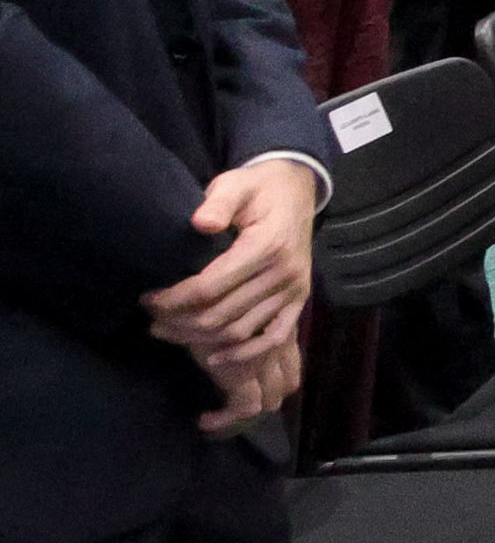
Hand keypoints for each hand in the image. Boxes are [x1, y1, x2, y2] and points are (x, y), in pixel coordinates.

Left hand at [146, 161, 320, 415]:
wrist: (298, 190)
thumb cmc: (259, 188)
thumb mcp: (236, 183)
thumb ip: (219, 202)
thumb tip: (201, 223)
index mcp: (267, 246)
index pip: (209, 287)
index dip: (172, 299)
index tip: (147, 299)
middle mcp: (283, 273)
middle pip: (220, 315)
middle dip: (178, 322)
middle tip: (151, 319)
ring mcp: (294, 290)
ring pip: (238, 331)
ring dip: (199, 339)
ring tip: (169, 332)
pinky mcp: (299, 300)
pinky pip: (273, 338)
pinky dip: (244, 355)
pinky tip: (215, 359)